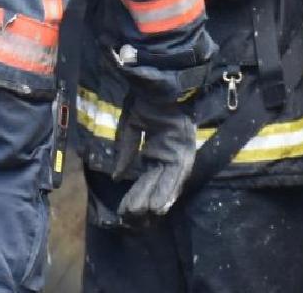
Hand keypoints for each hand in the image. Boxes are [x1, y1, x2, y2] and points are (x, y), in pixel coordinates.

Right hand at [111, 91, 195, 224]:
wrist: (158, 86)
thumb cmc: (145, 101)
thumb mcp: (130, 127)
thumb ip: (125, 151)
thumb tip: (117, 176)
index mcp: (155, 149)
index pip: (145, 176)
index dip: (136, 192)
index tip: (125, 208)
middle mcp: (167, 153)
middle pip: (157, 182)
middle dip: (146, 199)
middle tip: (135, 217)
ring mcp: (177, 152)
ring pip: (169, 181)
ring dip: (160, 197)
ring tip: (150, 215)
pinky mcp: (186, 150)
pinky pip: (179, 174)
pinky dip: (172, 188)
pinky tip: (164, 202)